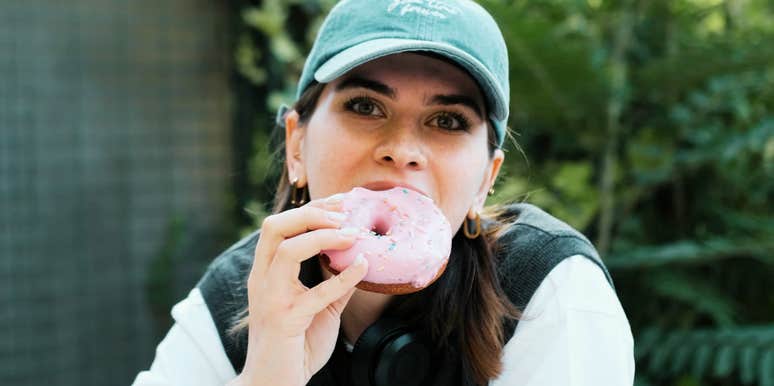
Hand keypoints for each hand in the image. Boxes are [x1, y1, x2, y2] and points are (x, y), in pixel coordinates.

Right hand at [235, 196, 367, 385]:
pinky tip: (364, 267)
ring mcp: (271, 299)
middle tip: (344, 212)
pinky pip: (317, 292)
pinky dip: (344, 277)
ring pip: (287, 250)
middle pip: (275, 227)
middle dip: (311, 212)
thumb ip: (333, 282)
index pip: (280, 226)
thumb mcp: (320, 306)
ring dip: (322, 236)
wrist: (275, 385)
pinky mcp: (286, 321)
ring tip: (353, 233)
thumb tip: (359, 258)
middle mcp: (262, 280)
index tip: (342, 201)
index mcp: (266, 272)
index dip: (311, 208)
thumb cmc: (296, 346)